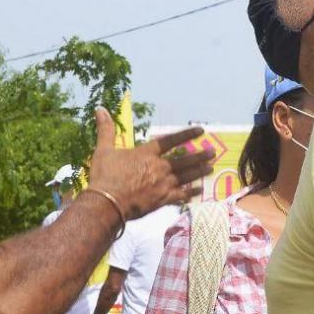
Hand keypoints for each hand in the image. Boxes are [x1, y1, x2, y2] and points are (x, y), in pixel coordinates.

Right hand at [87, 108, 211, 219]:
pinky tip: (199, 190)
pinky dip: (190, 193)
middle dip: (200, 156)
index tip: (200, 130)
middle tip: (213, 153)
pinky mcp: (162, 200)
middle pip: (184, 160)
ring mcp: (162, 184)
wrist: (107, 204)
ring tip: (211, 168)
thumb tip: (100, 109)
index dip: (186, 134)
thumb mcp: (103, 150)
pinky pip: (181, 195)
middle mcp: (158, 167)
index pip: (170, 141)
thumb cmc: (104, 176)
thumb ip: (106, 130)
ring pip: (186, 176)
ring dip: (199, 172)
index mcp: (146, 154)